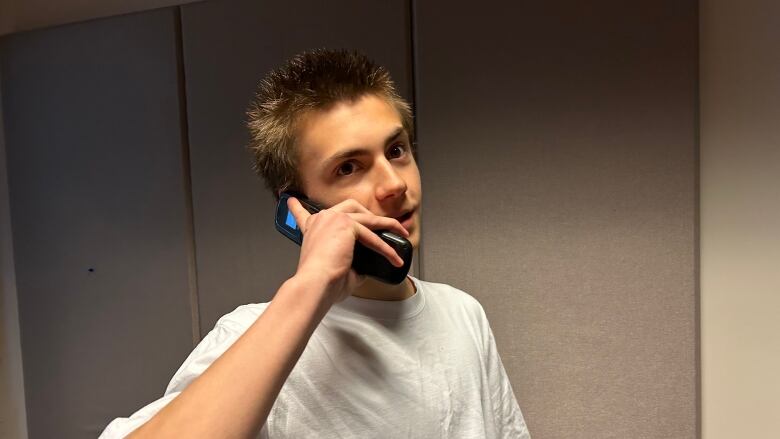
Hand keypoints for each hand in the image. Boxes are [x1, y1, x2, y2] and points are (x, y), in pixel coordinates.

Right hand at [287, 197, 409, 302]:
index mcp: (312, 230)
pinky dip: (385, 246)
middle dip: (370, 215)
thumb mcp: (337, 270)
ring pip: (367, 217)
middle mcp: (321, 220)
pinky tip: (393, 257)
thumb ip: (351, 263)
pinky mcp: (345, 224)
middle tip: (385, 226)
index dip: (297, 208)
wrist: (315, 286)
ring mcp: (333, 219)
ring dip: (387, 225)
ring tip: (401, 233)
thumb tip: (365, 269)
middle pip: (350, 207)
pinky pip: (372, 234)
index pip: (303, 214)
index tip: (293, 201)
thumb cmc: (321, 283)